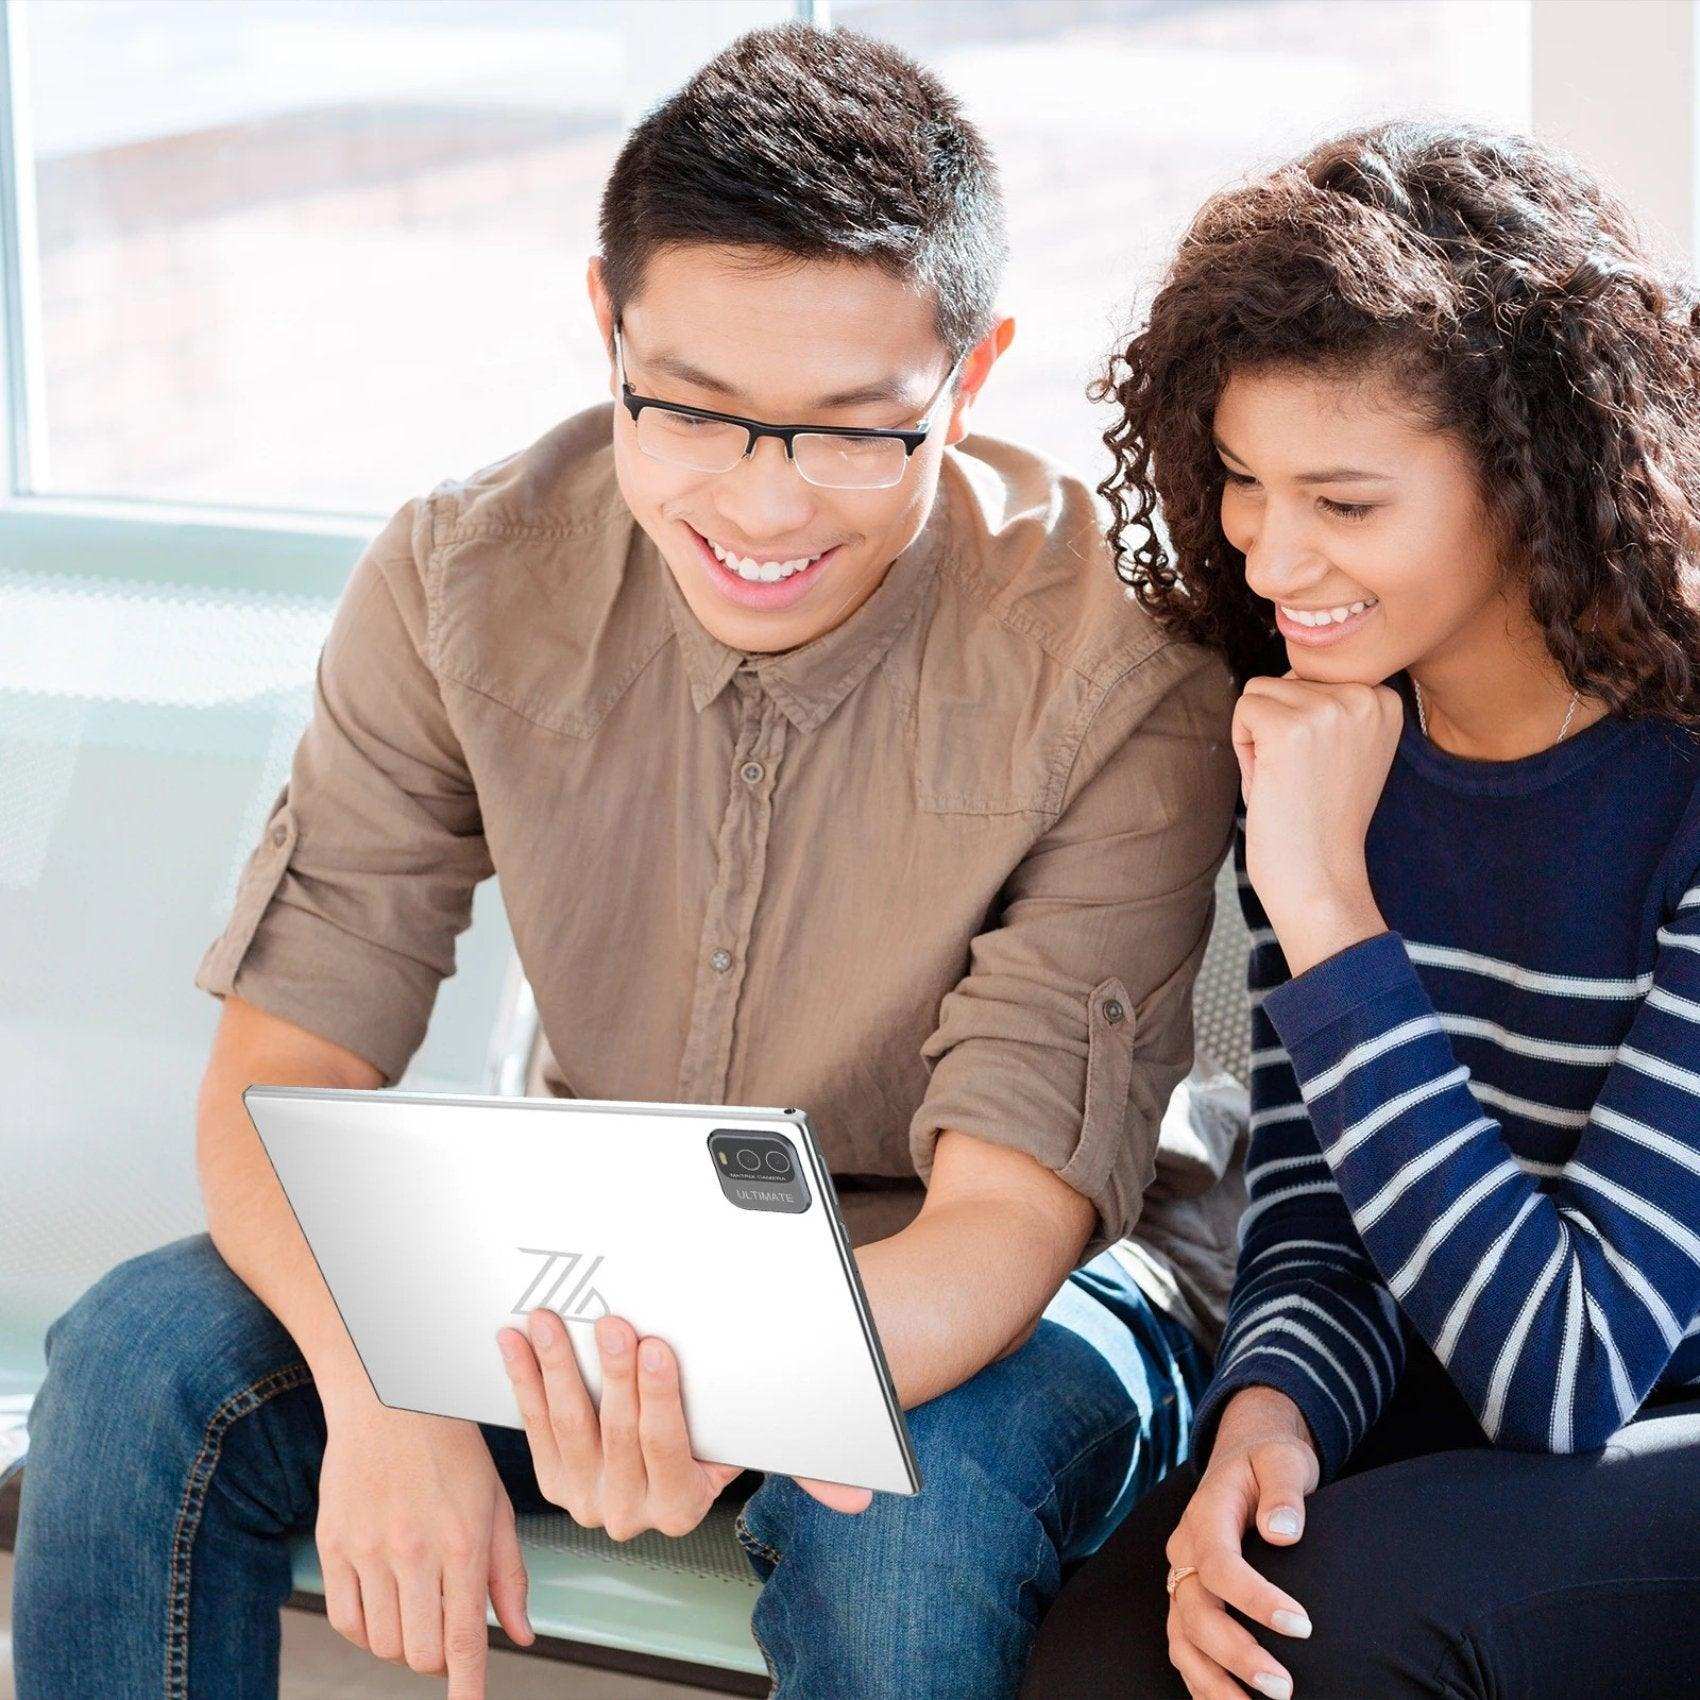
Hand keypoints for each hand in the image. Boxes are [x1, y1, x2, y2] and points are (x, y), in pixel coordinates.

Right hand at [315, 1399, 531, 1699]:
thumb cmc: (450, 1444)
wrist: (388, 1395)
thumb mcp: (496, 1501)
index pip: (465, 1638)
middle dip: (438, 1658)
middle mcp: (414, 1551)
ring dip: (403, 1642)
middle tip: (446, 1632)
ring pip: (383, 1643)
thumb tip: (522, 1632)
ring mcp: (369, 1550)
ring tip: (417, 1606)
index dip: (468, 1686)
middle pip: (420, 1654)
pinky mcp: (333, 1545)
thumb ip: (509, 1572)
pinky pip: (345, 1620)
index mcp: (463, 1541)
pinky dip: (366, 1629)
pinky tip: (384, 1602)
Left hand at [497, 1308, 872, 1539]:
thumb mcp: (758, 1443)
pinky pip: (533, 1425)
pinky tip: (517, 1341)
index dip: (661, 1398)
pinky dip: (523, 1379)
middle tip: (611, 1322)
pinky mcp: (551, 1477)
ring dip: (558, 1369)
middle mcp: (628, 1512)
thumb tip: (857, 1496)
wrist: (667, 1449)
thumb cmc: (717, 1430)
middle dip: (611, 1372)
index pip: (669, 1448)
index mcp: (680, 1506)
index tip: (659, 1347)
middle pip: (616, 1434)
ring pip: (569, 1427)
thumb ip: (806, 1467)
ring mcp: (584, 1497)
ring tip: (555, 1323)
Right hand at [1165, 1387, 1319, 1699]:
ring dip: (1213, 1681)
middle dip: (1235, 1654)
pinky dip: (1202, 1684)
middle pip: (1193, 1610)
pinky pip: (1184, 1649)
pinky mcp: (1189, 1601)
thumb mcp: (1281, 1460)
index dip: (1256, 1600)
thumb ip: (1283, 1490)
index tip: (1304, 1626)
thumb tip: (1283, 1532)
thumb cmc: (1269, 1462)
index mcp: (1205, 1515)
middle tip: (1285, 1688)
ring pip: (1181, 1638)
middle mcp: (1184, 1551)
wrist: (1245, 1458)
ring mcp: (1182, 1579)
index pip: (1219, 1565)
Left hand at [1231, 674, 1398, 975]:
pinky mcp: (1291, 726)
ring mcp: (1330, 708)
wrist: (1320, 876)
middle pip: (1285, 678)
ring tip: (1286, 779)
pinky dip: (1244, 747)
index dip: (1302, 724)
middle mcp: (1366, 696)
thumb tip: (1294, 665)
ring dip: (1259, 736)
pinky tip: (1271, 781)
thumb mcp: (1345, 746)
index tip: (1323, 769)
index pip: (1315, 676)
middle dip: (1278, 726)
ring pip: (1259, 691)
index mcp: (1386, 698)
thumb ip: (1330, 703)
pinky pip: (1242, 709)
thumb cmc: (1321, 819)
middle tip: (1300, 778)